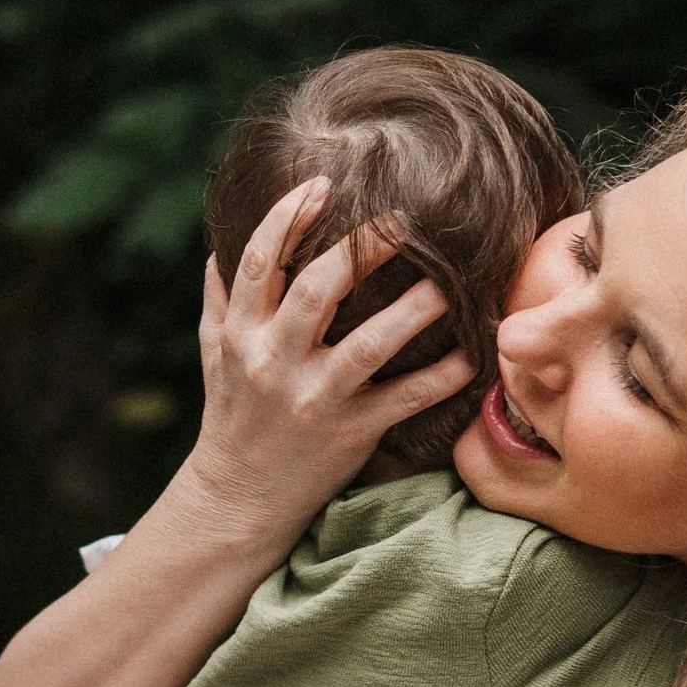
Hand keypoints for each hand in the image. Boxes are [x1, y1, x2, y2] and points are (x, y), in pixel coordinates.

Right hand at [187, 178, 472, 548]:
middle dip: (363, 249)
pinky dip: (443, 377)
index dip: (288, 218)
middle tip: (405, 220)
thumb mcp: (213, 355)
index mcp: (241, 334)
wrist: (237, 501)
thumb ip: (220, 300)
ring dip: (416, 308)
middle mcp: (275, 361)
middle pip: (318, 291)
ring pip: (371, 343)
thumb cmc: (231, 417)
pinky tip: (472, 354)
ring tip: (450, 279)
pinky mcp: (350, 433)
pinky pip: (405, 399)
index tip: (321, 185)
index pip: (259, 262)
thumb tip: (220, 245)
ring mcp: (314, 399)